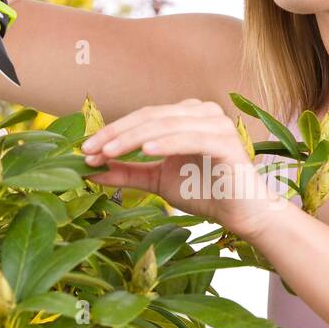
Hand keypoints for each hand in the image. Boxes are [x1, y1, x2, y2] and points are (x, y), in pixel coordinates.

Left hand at [82, 98, 286, 239]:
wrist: (242, 214)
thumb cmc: (204, 192)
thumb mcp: (157, 181)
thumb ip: (127, 172)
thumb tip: (89, 169)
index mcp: (186, 116)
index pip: (142, 117)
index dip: (112, 132)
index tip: (86, 151)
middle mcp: (201, 113)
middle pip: (150, 117)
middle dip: (116, 134)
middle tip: (91, 151)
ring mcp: (216, 124)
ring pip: (166, 124)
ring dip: (134, 138)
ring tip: (109, 153)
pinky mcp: (228, 142)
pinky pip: (192, 138)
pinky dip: (167, 142)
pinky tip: (146, 151)